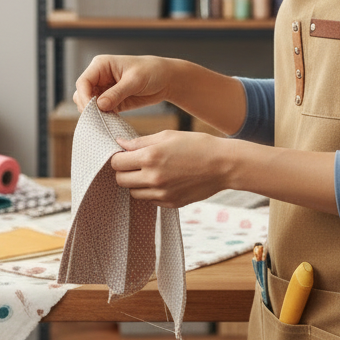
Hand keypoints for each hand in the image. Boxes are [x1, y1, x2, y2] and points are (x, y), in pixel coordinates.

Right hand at [73, 55, 174, 113]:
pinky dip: (102, 117)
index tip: (93, 110)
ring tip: (105, 120)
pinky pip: (100, 111)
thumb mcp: (135, 81)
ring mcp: (104, 90)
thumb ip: (116, 93)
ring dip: (94, 113)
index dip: (84, 97)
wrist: (166, 79)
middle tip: (99, 118)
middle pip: (81, 94)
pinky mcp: (111, 101)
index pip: (83, 82)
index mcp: (101, 65)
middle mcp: (99, 77)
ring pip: (88, 104)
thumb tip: (99, 105)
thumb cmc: (152, 71)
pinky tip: (109, 122)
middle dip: (88, 107)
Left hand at [110, 130, 233, 209]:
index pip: (116, 163)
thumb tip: (120, 143)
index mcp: (150, 157)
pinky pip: (150, 200)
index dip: (118, 158)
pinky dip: (151, 192)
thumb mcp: (168, 136)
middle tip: (135, 163)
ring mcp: (162, 194)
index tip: (125, 154)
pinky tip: (164, 180)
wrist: (223, 165)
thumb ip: (140, 141)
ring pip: (133, 193)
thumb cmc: (197, 145)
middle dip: (124, 171)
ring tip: (152, 171)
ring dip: (137, 182)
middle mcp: (153, 178)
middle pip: (120, 180)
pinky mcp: (170, 203)